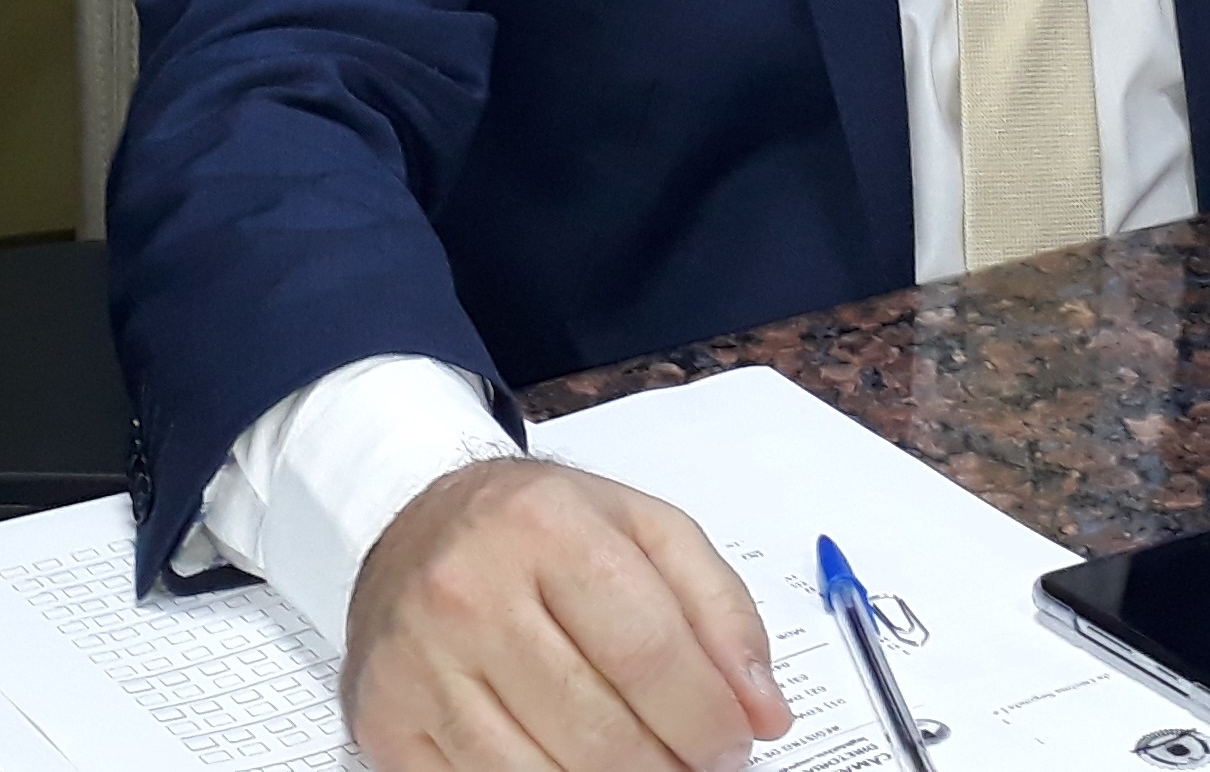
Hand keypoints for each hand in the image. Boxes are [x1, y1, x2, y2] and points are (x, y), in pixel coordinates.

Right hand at [342, 458, 791, 771]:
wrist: (419, 523)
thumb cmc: (544, 527)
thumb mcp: (643, 528)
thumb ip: (717, 608)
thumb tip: (763, 707)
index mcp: (545, 526)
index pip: (645, 648)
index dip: (705, 713)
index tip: (738, 741)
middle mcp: (470, 590)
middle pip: (595, 725)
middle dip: (668, 765)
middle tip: (700, 766)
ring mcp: (420, 663)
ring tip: (650, 770)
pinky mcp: (385, 721)